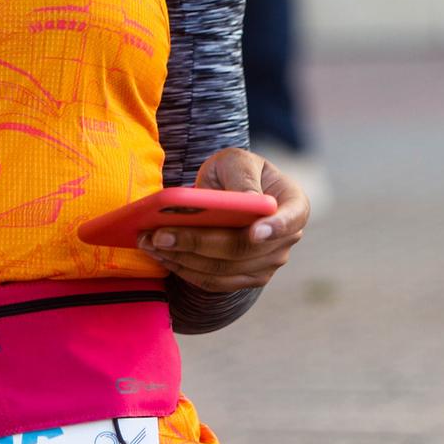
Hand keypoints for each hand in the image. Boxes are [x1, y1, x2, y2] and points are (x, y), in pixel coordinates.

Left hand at [138, 148, 308, 292]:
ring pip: (222, 270)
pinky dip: (183, 269)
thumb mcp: (238, 161)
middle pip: (242, 249)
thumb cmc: (235, 172)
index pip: (290, 219)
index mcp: (294, 205)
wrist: (228, 192)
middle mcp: (285, 241)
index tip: (254, 232)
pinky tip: (160, 254)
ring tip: (149, 242)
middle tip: (159, 234)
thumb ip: (242, 178)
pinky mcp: (242, 279)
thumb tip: (246, 201)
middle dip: (197, 242)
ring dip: (182, 258)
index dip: (275, 227)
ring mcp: (266, 265)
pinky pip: (212, 281)